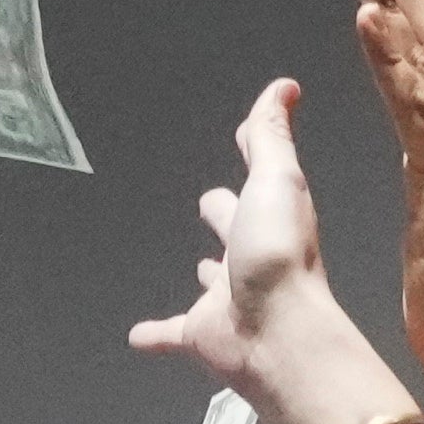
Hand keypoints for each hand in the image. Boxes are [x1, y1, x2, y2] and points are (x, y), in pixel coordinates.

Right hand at [126, 78, 365, 410]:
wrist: (277, 333)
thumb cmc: (279, 253)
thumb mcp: (276, 179)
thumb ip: (271, 136)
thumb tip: (286, 87)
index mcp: (269, 218)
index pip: (259, 179)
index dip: (254, 155)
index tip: (245, 136)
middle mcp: (251, 257)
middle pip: (234, 230)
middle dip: (225, 216)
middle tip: (212, 204)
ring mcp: (226, 299)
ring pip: (213, 284)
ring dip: (207, 277)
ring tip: (197, 266)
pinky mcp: (202, 335)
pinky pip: (172, 334)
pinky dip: (156, 334)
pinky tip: (137, 336)